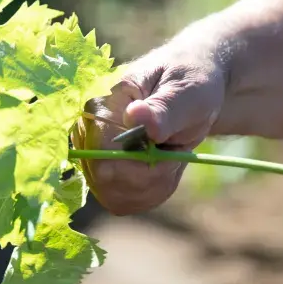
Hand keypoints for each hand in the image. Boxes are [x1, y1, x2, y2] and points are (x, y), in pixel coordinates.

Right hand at [73, 37, 227, 215]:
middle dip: (151, 177)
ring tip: (172, 156)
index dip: (138, 166)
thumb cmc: (191, 82)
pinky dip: (151, 192)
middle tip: (177, 151)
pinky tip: (165, 169)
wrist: (193, 89)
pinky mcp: (106, 172)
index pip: (100, 153)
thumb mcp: (189, 91)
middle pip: (107, 180)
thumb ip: (163, 107)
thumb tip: (134, 115)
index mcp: (103, 104)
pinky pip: (122, 202)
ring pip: (115, 196)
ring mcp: (95, 154)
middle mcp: (89, 131)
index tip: (171, 155)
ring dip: (154, 185)